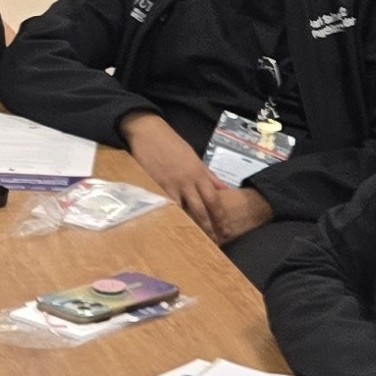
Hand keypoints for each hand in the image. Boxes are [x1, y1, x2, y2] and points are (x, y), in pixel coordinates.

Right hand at [120, 114, 265, 238]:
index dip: (221, 217)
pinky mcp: (156, 187)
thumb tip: (224, 188)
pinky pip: (166, 206)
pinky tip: (174, 229)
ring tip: (197, 241)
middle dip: (210, 227)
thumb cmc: (172, 144)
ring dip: (192, 227)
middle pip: (202, 209)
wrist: (149, 133)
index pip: (214, 200)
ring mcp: (171, 186)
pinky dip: (171, 217)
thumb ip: (209, 175)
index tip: (226, 230)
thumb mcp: (194, 157)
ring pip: (185, 211)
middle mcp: (188, 182)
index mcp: (199, 174)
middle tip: (215, 242)